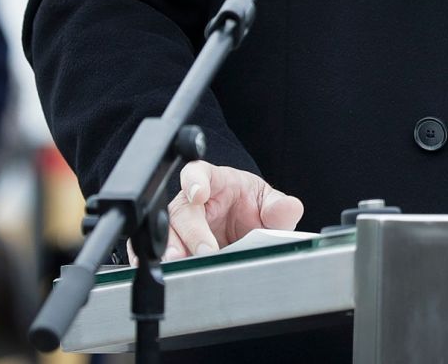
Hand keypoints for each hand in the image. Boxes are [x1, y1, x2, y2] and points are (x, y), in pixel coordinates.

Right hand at [161, 160, 303, 260]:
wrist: (243, 227)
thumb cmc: (249, 206)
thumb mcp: (267, 202)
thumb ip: (279, 206)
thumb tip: (289, 208)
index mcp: (213, 180)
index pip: (197, 172)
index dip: (195, 181)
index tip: (199, 194)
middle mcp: (190, 201)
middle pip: (181, 211)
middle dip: (190, 232)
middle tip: (204, 250)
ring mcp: (178, 225)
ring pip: (165, 235)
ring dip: (172, 251)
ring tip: (181, 265)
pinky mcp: (172, 247)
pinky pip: (158, 254)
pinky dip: (162, 264)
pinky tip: (172, 274)